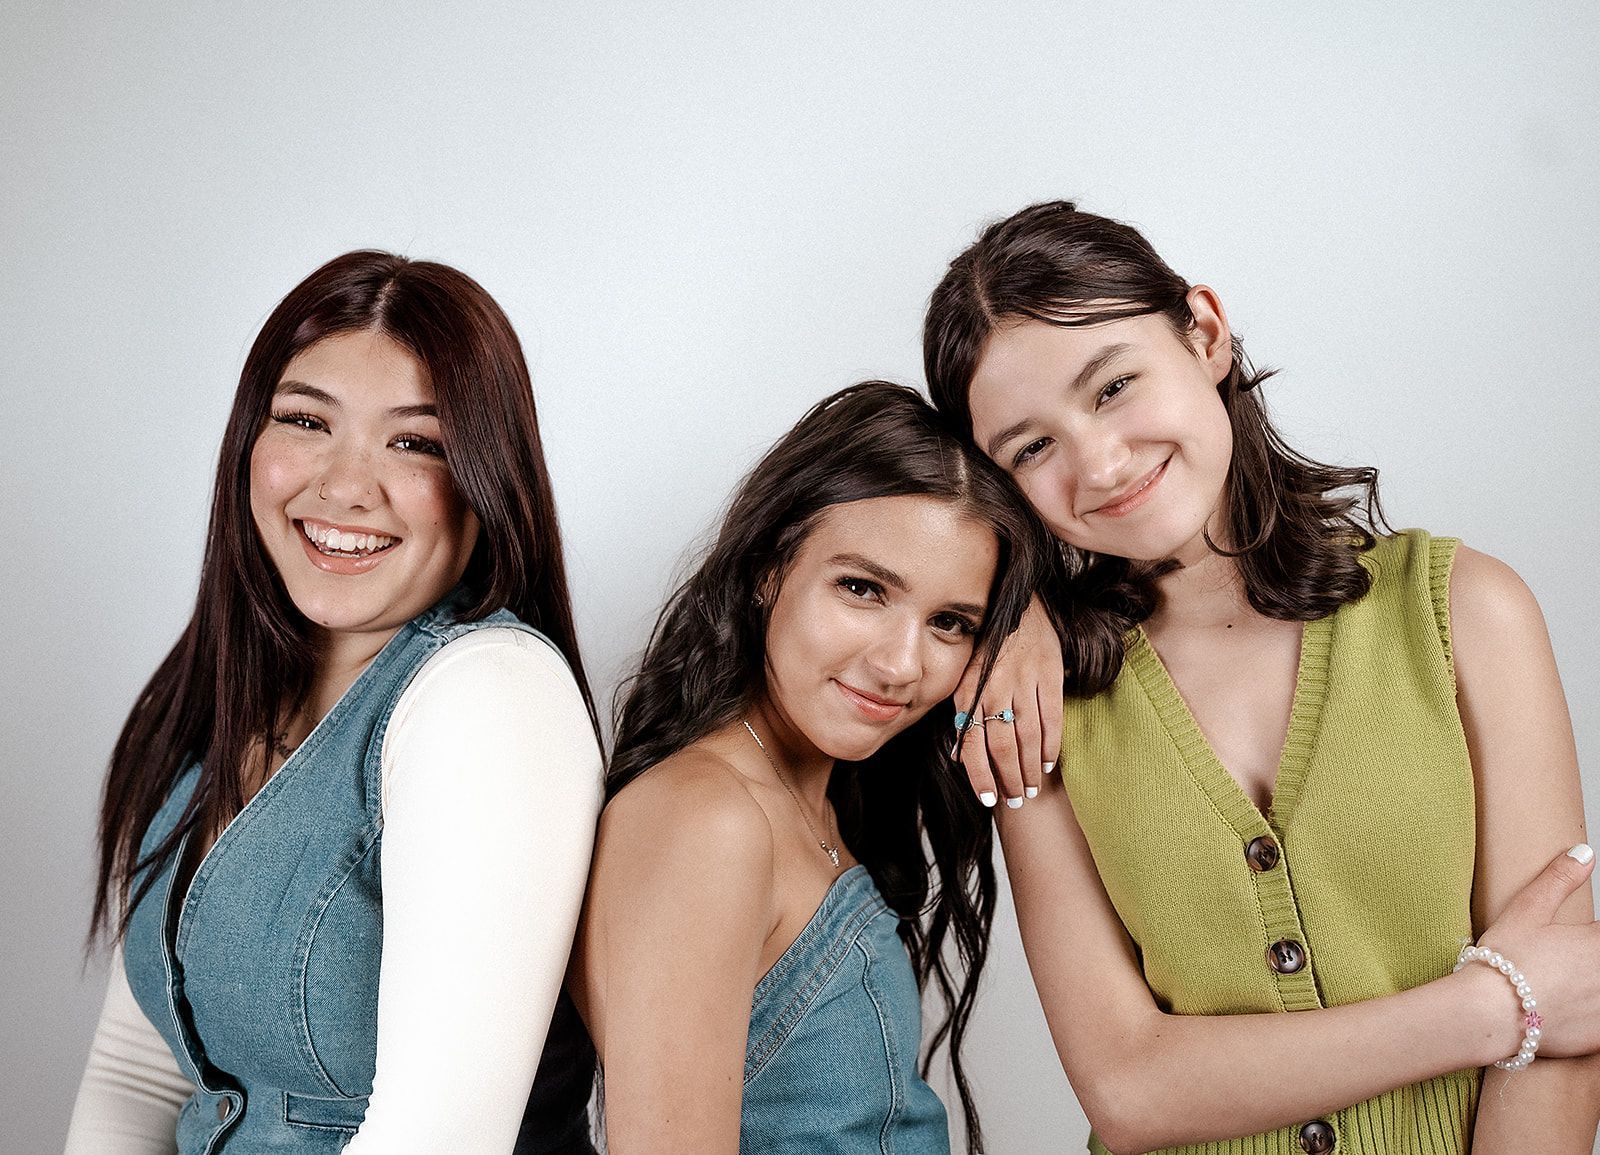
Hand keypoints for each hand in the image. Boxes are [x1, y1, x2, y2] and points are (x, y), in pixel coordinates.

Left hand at [953, 594, 1063, 808]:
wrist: (1018, 605)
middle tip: (1016, 801)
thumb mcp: (965, 678)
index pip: (973, 743)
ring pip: (1028, 736)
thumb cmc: (988, 648)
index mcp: (970, 691)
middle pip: (1002, 746)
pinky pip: (1051, 718)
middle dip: (1009, 779)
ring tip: (1032, 789)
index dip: (980, 776)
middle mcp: (994, 688)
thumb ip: (963, 716)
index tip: (989, 800)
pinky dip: (1051, 744)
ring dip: (1030, 768)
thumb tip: (958, 757)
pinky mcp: (1049, 674)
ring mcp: (1023, 681)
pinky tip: (1049, 762)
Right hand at [1470, 845, 1599, 1059]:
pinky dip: (1591, 1017)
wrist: (1488, 1013)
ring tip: (1566, 988)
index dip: (1590, 937)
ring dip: (1591, 987)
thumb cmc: (1505, 960)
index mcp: (1599, 943)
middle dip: (1590, 961)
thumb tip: (1584, 853)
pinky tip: (1569, 1014)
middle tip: (1564, 966)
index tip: (1575, 943)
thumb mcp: (1528, 909)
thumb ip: (1559, 879)